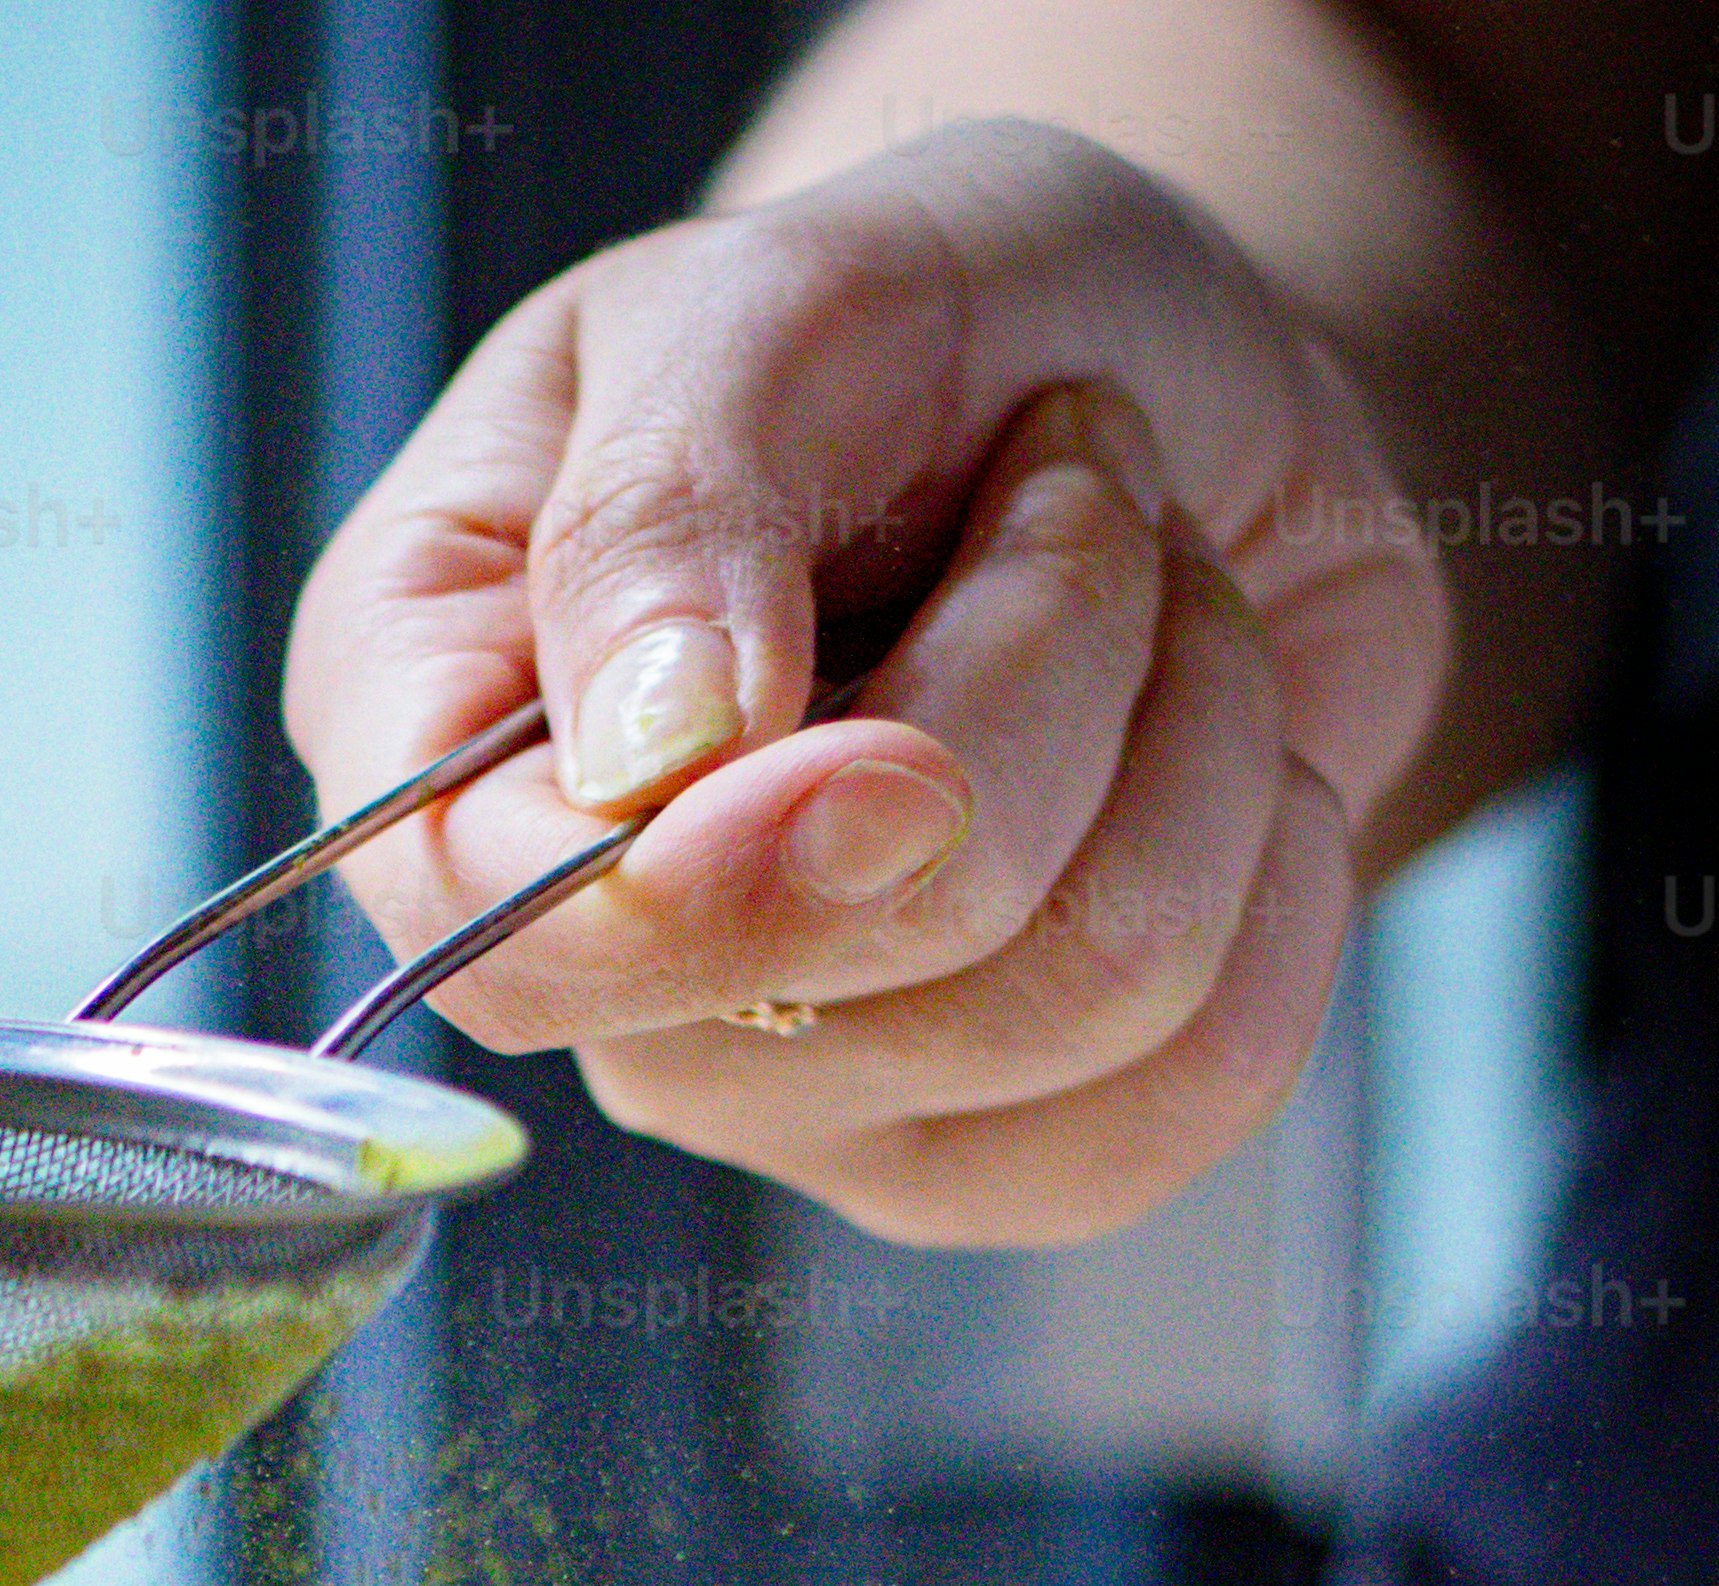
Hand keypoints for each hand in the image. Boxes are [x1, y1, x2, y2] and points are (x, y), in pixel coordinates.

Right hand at [282, 119, 1448, 1242]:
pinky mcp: (993, 1158)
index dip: (703, 884)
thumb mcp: (780, 293)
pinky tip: (1211, 737)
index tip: (894, 755)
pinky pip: (1198, 1086)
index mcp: (439, 738)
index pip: (488, 926)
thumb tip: (646, 775)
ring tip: (1143, 571)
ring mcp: (786, 1097)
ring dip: (1188, 709)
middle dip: (1043, 650)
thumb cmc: (933, 327)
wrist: (1162, 395)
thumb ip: (667, 503)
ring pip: (1067, 1000)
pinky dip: (1279, 851)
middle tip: (1067, 477)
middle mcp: (591, 964)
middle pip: (839, 965)